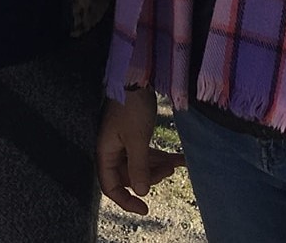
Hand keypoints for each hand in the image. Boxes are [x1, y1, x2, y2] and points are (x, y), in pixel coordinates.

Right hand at [95, 87, 183, 215]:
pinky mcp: (133, 132)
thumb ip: (138, 168)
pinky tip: (179, 158)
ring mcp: (122, 141)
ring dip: (157, 167)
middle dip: (149, 178)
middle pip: (128, 176)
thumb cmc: (132, 108)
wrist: (136, 76)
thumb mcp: (137, 140)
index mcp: (105, 153)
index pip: (111, 186)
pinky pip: (145, 151)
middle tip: (169, 172)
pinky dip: (160, 155)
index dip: (126, 200)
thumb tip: (141, 192)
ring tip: (176, 163)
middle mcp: (112, 149)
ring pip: (139, 164)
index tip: (144, 209)